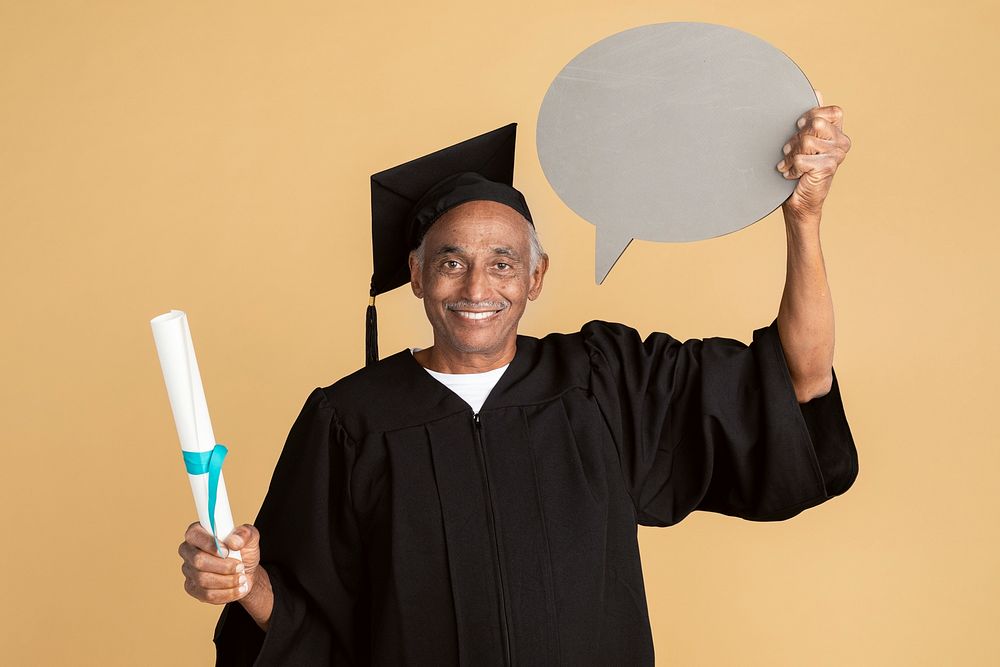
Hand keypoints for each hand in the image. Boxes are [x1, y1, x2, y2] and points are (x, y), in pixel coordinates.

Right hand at [178, 522, 260, 604]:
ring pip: (203, 579)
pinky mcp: (192, 588)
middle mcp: (189, 551)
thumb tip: (233, 541)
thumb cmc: (243, 551)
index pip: (194, 535)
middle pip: (198, 560)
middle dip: (223, 566)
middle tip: (240, 566)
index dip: (210, 544)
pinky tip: (237, 588)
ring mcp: (188, 571)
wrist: (245, 572)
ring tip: (242, 578)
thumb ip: (245, 533)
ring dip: (227, 580)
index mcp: (198, 532)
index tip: (227, 550)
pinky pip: (206, 595)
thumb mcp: (250, 537)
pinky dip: (226, 593)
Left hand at [776, 90, 851, 219]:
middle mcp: (842, 143)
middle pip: (815, 124)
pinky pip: (801, 158)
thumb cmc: (799, 170)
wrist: (798, 201)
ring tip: (790, 164)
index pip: (831, 112)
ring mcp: (837, 155)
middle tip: (791, 150)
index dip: (811, 115)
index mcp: (838, 133)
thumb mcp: (803, 139)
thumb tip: (816, 91)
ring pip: (806, 141)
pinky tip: (793, 174)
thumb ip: (812, 117)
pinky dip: (791, 167)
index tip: (799, 126)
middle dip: (797, 137)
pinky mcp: (828, 167)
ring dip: (791, 154)